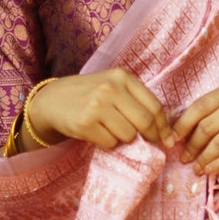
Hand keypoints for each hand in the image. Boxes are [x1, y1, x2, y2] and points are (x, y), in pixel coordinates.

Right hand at [22, 68, 173, 152]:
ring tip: (110, 129)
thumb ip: (137, 103)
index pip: (155, 106)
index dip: (162, 126)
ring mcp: (97, 105)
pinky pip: (110, 143)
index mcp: (122, 77)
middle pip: (145, 122)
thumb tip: (166, 135)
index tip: (165, 138)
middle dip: (148, 137)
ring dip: (122, 139)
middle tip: (144, 142)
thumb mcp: (114, 87)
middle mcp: (110, 88)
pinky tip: (96, 132)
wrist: (52, 100)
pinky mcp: (85, 123)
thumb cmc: (89, 95)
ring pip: (128, 135)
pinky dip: (106, 143)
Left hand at [170, 84, 218, 175]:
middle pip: (208, 126)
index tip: (171, 140)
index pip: (200, 106)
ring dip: (204, 157)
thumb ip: (208, 115)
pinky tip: (209, 170)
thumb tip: (176, 134)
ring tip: (196, 167)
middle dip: (192, 145)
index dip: (183, 124)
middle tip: (184, 157)